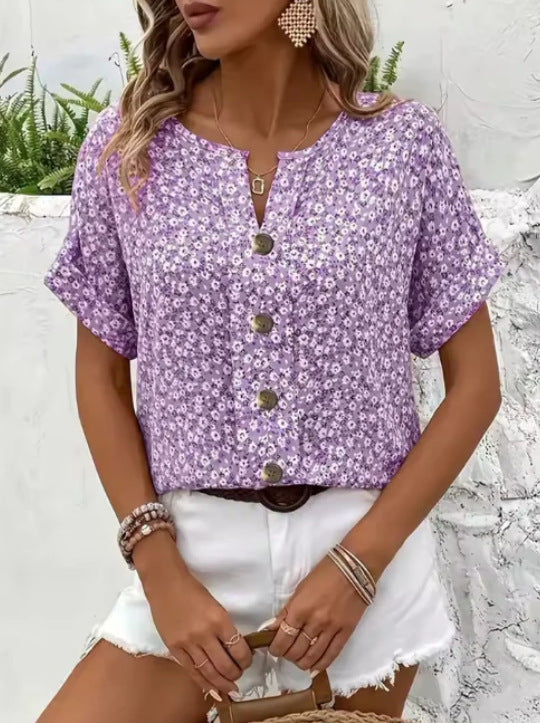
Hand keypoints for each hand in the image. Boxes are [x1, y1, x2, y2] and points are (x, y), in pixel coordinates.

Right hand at [134, 531, 251, 701]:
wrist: (166, 583)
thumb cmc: (192, 590)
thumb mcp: (215, 605)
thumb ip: (223, 626)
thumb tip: (235, 646)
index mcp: (219, 619)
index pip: (238, 648)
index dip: (246, 659)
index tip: (247, 660)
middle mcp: (205, 634)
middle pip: (225, 665)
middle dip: (236, 674)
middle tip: (239, 675)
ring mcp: (188, 643)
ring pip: (209, 672)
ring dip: (222, 683)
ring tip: (229, 687)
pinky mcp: (174, 648)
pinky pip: (191, 671)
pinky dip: (203, 683)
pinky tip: (212, 689)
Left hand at [267, 554, 367, 673]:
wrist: (354, 567)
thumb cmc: (324, 573)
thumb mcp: (300, 588)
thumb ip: (288, 610)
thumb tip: (274, 628)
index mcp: (300, 608)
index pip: (282, 638)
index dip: (276, 648)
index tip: (274, 648)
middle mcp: (314, 621)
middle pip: (296, 650)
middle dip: (288, 655)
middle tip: (286, 652)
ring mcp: (331, 629)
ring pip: (312, 656)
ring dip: (302, 662)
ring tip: (298, 660)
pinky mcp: (346, 632)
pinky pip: (332, 655)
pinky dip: (321, 664)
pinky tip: (314, 667)